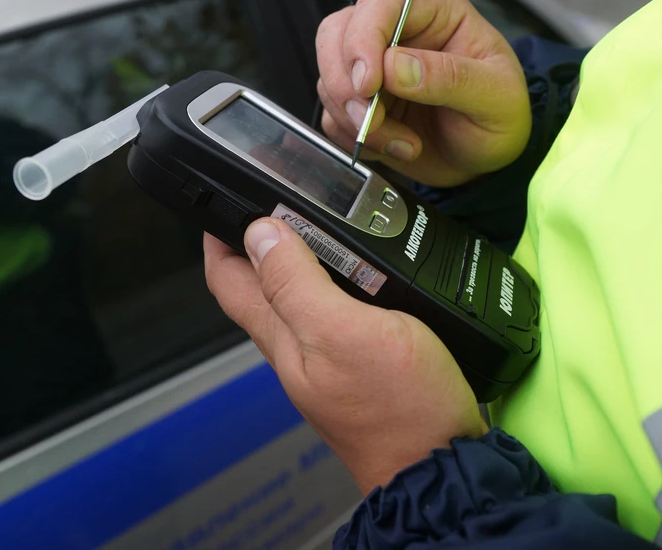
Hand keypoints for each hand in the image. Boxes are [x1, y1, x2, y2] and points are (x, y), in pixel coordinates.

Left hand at [204, 220, 487, 494]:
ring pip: (302, 293)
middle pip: (262, 283)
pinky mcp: (363, 360)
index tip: (229, 194)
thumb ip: (297, 284)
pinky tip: (369, 266)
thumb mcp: (342, 333)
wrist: (443, 466)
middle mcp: (296, 346)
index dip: (219, 235)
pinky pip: (339, 309)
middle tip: (287, 195)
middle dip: (263, 237)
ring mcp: (329, 356)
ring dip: (306, 253)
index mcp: (281, 337)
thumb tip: (258, 232)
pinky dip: (346, 277)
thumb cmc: (396, 406)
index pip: (227, 279)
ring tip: (326, 218)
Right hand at [316, 0, 530, 186]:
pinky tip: (395, 147)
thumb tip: (395, 67)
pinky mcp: (360, 105)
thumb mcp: (496, 97)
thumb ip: (451, 78)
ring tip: (402, 142)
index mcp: (435, 13)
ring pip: (329, 78)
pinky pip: (332, 115)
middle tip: (370, 119)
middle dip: (345, 82)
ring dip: (355, 118)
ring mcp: (373, 70)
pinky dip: (355, 138)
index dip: (363, 40)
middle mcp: (396, 34)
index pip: (381, 4)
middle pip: (337, 34)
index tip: (369, 83)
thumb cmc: (500, 117)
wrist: (488, 162)